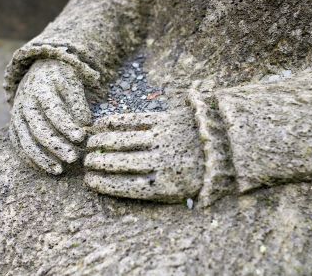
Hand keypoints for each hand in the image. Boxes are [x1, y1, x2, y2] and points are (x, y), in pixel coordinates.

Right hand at [9, 59, 91, 174]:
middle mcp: (25, 104)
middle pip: (39, 129)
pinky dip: (31, 159)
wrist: (38, 70)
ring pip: (26, 141)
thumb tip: (85, 123)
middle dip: (56, 146)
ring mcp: (17, 116)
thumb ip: (78, 102)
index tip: (81, 138)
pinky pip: (19, 146)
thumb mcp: (72, 83)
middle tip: (73, 158)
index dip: (67, 126)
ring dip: (42, 158)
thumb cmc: (60, 79)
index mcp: (41, 90)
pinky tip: (46, 168)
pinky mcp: (14, 126)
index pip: (54, 111)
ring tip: (59, 170)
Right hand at [84, 109, 204, 202]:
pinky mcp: (165, 120)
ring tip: (90, 144)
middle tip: (86, 162)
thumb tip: (116, 186)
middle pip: (120, 162)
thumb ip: (150, 191)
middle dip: (98, 163)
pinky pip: (134, 120)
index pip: (125, 186)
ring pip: (123, 141)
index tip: (90, 181)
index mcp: (166, 185)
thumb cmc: (196, 174)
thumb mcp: (179, 192)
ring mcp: (162, 138)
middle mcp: (162, 162)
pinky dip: (114, 122)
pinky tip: (101, 124)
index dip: (104, 183)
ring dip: (101, 142)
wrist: (225, 147)